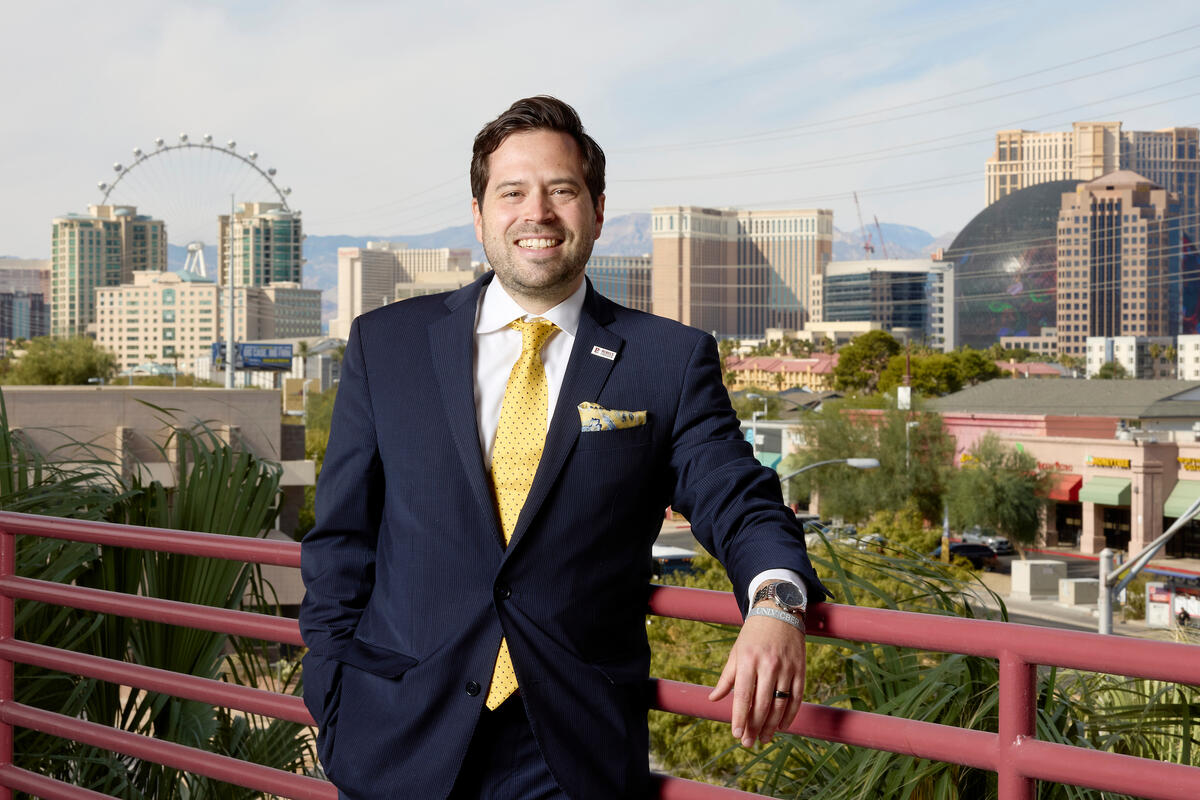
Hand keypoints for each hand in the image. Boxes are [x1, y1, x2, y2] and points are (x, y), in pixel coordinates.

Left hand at [707, 610, 805, 747]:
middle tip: (749, 743)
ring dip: (772, 725)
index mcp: (748, 660)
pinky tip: (782, 726)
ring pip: (780, 704)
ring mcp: (786, 668)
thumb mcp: (736, 652)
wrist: (779, 611)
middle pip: (762, 704)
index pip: (742, 695)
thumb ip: (726, 678)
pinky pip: (796, 698)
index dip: (739, 717)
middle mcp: (768, 665)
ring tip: (764, 738)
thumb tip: (713, 699)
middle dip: (754, 726)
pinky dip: (790, 715)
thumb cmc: (753, 635)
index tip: (736, 734)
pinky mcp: (800, 670)